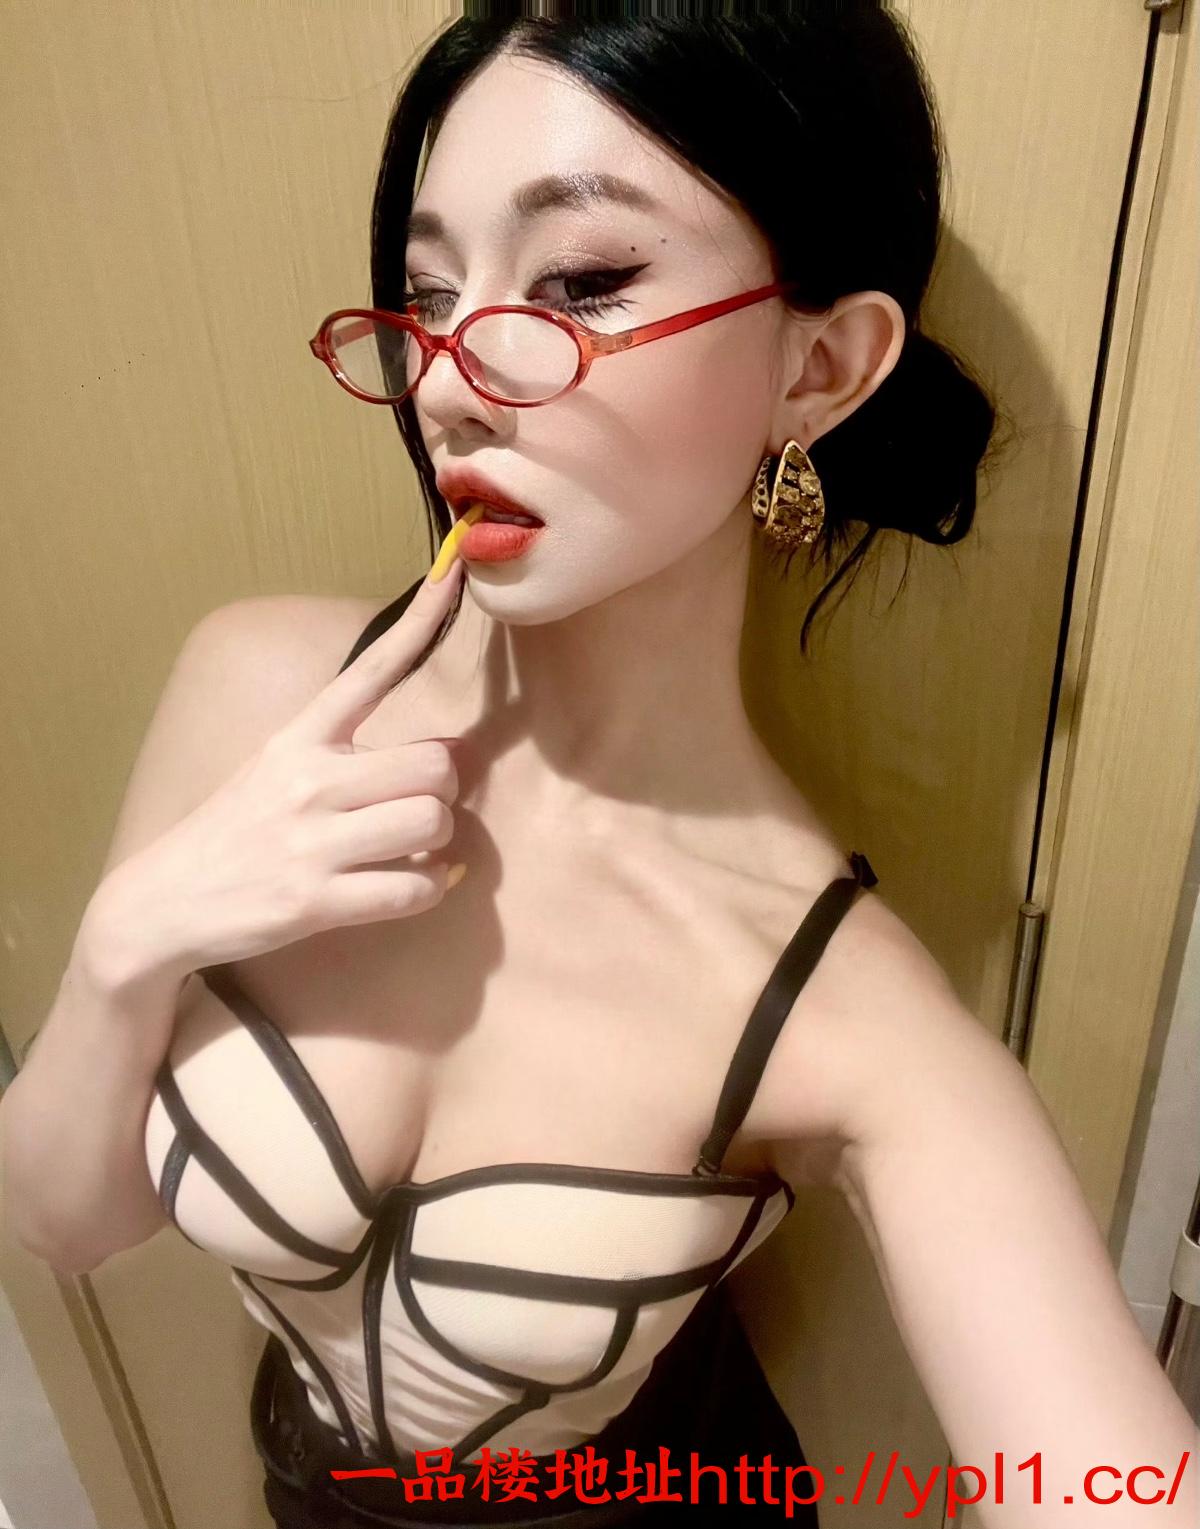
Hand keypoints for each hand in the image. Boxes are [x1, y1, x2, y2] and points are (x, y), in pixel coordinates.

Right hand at [97, 557, 469, 982]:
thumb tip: (442, 755)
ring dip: (438, 842)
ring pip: (432, 823)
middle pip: (434, 764)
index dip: (420, 621)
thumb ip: (346, 752)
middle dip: (444, 790)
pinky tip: (408, 885)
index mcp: (299, 738)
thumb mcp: (275, 767)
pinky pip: (416, 888)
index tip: (454, 568)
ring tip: (411, 850)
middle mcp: (309, 780)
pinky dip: (429, 888)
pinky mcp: (316, 901)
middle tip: (419, 806)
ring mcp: (312, 842)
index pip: (371, 669)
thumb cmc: (236, 832)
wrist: (164, 901)